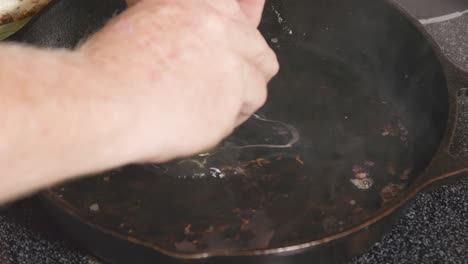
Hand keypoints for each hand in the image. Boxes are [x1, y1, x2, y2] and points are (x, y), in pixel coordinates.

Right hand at [78, 0, 278, 162]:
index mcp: (199, 5)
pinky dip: (228, 120)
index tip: (240, 42)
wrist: (105, 99)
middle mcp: (221, 29)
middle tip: (226, 83)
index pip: (243, 10)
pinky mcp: (231, 99)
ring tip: (209, 106)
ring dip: (240, 97)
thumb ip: (181, 17)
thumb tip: (202, 20)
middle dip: (248, 68)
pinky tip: (203, 120)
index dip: (246, 25)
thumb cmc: (114, 68)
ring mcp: (230, 64)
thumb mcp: (145, 20)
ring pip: (258, 83)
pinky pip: (244, 112)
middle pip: (259, 50)